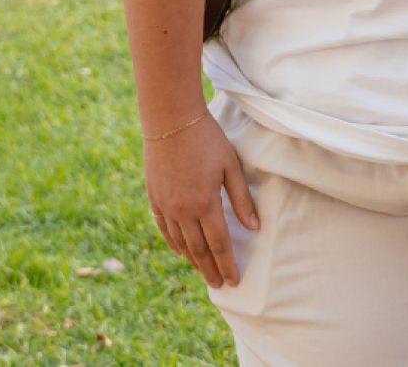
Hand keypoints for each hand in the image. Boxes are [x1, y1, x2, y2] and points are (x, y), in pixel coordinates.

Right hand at [143, 113, 258, 287]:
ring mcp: (166, 205)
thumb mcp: (231, 166)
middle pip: (198, 249)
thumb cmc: (207, 139)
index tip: (234, 280)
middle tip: (219, 285)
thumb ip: (242, 199)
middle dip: (210, 269)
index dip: (227, 263)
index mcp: (204, 203)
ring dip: (193, 260)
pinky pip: (164, 228)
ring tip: (204, 272)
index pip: (218, 243)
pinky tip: (181, 251)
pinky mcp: (154, 198)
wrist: (170, 122)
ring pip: (180, 242)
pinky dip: (174, 243)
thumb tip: (253, 227)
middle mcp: (182, 210)